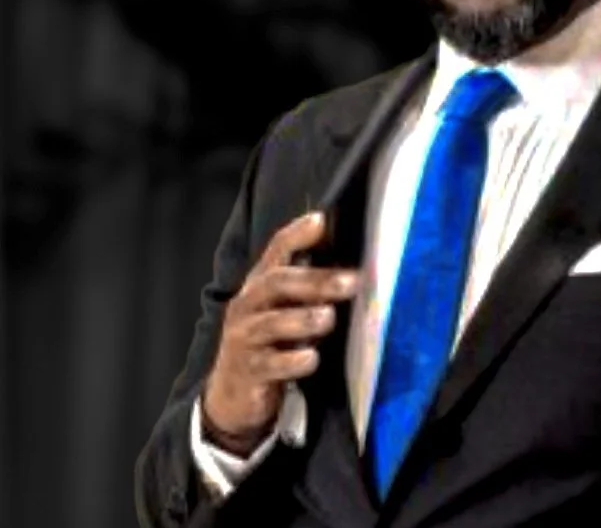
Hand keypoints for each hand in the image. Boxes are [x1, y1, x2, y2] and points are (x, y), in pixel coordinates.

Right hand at [201, 211, 360, 454]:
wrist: (232, 395)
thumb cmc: (269, 343)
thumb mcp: (284, 310)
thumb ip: (308, 290)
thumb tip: (353, 270)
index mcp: (260, 284)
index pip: (277, 250)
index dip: (297, 234)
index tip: (321, 219)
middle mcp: (248, 304)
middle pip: (277, 283)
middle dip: (316, 281)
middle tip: (352, 281)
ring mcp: (244, 338)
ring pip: (271, 323)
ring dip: (303, 319)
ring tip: (329, 317)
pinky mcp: (247, 372)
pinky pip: (270, 365)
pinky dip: (292, 361)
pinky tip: (312, 358)